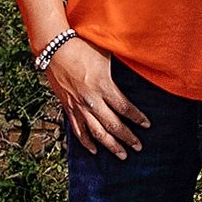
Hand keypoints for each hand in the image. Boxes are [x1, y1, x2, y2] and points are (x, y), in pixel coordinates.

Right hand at [44, 37, 148, 157]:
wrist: (54, 47)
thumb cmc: (82, 47)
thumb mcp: (106, 54)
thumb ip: (120, 65)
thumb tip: (140, 62)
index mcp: (103, 86)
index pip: (124, 108)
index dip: (137, 118)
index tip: (147, 125)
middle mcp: (91, 100)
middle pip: (112, 125)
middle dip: (127, 137)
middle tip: (138, 147)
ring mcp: (78, 105)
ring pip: (96, 132)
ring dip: (110, 145)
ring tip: (122, 155)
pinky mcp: (67, 107)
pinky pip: (77, 129)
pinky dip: (86, 142)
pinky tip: (94, 150)